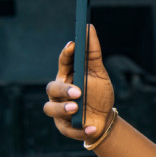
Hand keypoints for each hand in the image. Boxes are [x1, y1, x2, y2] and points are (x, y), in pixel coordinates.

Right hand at [44, 24, 114, 141]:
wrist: (104, 119)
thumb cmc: (98, 93)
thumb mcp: (99, 73)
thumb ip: (93, 53)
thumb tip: (89, 27)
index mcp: (67, 76)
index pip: (63, 62)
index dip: (66, 54)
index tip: (73, 45)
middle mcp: (58, 93)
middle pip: (52, 88)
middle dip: (63, 89)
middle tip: (77, 91)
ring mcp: (58, 110)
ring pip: (51, 108)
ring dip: (63, 109)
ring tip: (77, 108)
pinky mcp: (63, 127)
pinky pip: (67, 129)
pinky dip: (80, 129)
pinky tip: (92, 127)